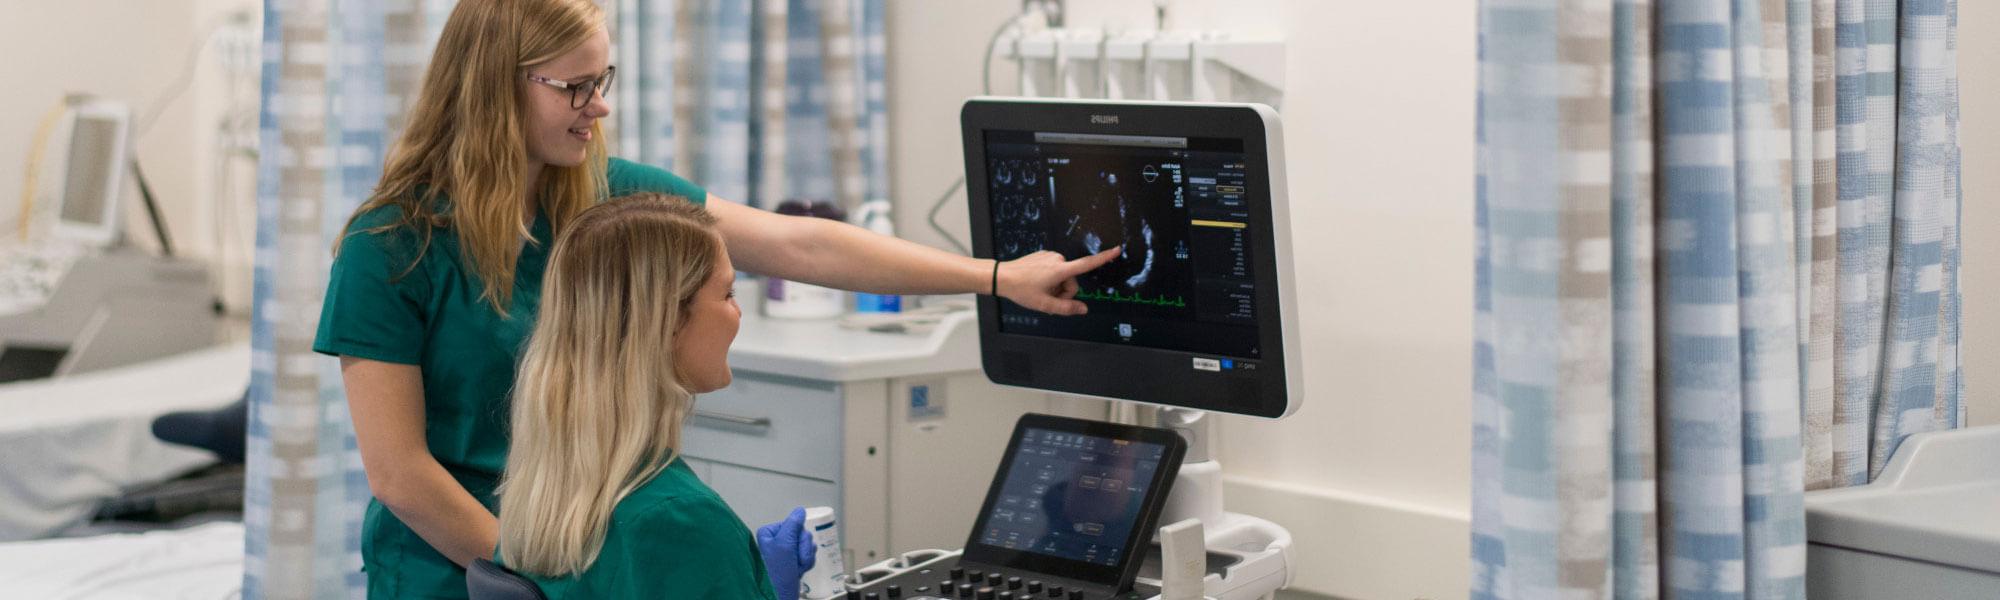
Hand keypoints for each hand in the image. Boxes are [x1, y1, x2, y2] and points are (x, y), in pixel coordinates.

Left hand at [755, 507, 816, 599]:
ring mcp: (784, 552)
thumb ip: (792, 525)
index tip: (792, 548)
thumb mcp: (784, 544)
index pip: (794, 524)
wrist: (779, 596)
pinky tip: (798, 571)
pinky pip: (807, 556)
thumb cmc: (776, 574)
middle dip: (803, 549)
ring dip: (805, 558)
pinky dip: (806, 564)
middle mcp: (776, 541)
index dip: (798, 536)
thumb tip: (799, 511)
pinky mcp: (791, 562)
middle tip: (794, 560)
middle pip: (801, 535)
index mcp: (769, 533)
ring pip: (806, 545)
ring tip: (796, 567)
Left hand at [995, 247, 1120, 315]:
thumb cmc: (1021, 290)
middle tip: (1047, 298)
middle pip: (1072, 282)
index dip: (1104, 258)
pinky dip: (1049, 279)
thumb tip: (1084, 309)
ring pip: (1063, 277)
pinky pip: (1054, 270)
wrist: (1002, 277)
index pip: (1087, 264)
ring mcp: (1050, 257)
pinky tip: (1036, 282)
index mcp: (1060, 270)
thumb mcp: (1045, 305)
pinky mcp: (1044, 256)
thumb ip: (1067, 309)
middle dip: (1063, 292)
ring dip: (1055, 286)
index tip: (1117, 250)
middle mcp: (1057, 259)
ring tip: (1039, 290)